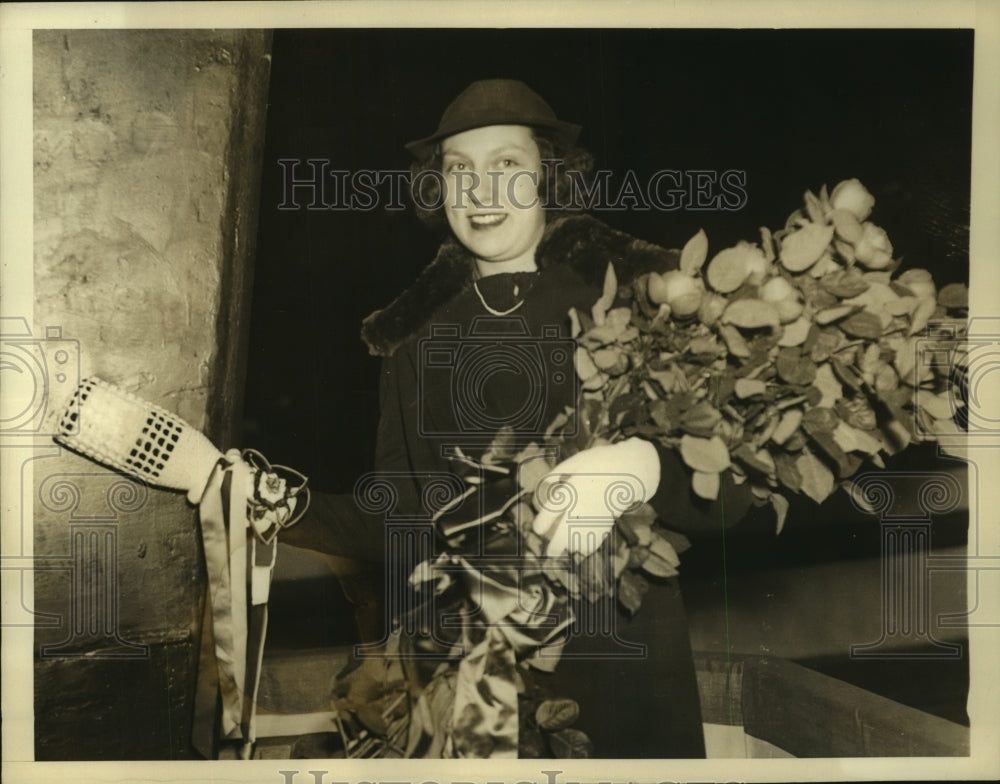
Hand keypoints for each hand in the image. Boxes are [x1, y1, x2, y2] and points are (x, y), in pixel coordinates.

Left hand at [531, 437, 659, 556]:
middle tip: (550, 553)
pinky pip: (595, 541)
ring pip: (580, 541)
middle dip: (555, 547)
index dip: (541, 524)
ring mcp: (595, 516)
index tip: (538, 530)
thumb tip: (545, 482)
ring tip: (568, 547)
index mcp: (571, 490)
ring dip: (572, 546)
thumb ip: (559, 472)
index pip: (551, 511)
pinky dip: (587, 547)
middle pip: (564, 534)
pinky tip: (583, 548)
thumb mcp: (577, 461)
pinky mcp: (607, 522)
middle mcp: (582, 506)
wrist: (630, 469)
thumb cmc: (601, 463)